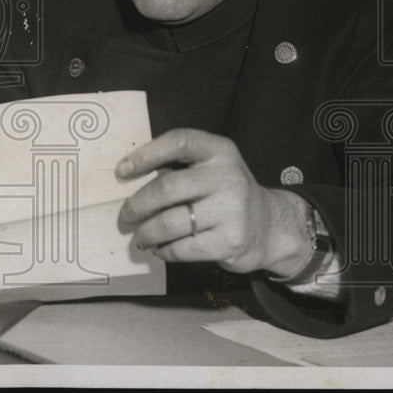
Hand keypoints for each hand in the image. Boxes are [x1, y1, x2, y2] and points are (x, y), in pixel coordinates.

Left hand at [115, 128, 308, 274]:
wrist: (270, 226)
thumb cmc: (225, 193)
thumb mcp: (211, 168)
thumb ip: (179, 167)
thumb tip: (129, 180)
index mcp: (219, 150)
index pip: (178, 141)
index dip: (146, 154)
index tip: (122, 171)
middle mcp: (227, 176)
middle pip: (167, 187)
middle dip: (137, 204)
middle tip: (126, 215)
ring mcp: (231, 210)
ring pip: (170, 222)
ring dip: (146, 232)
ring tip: (140, 236)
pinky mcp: (230, 241)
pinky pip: (182, 247)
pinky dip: (164, 250)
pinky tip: (160, 248)